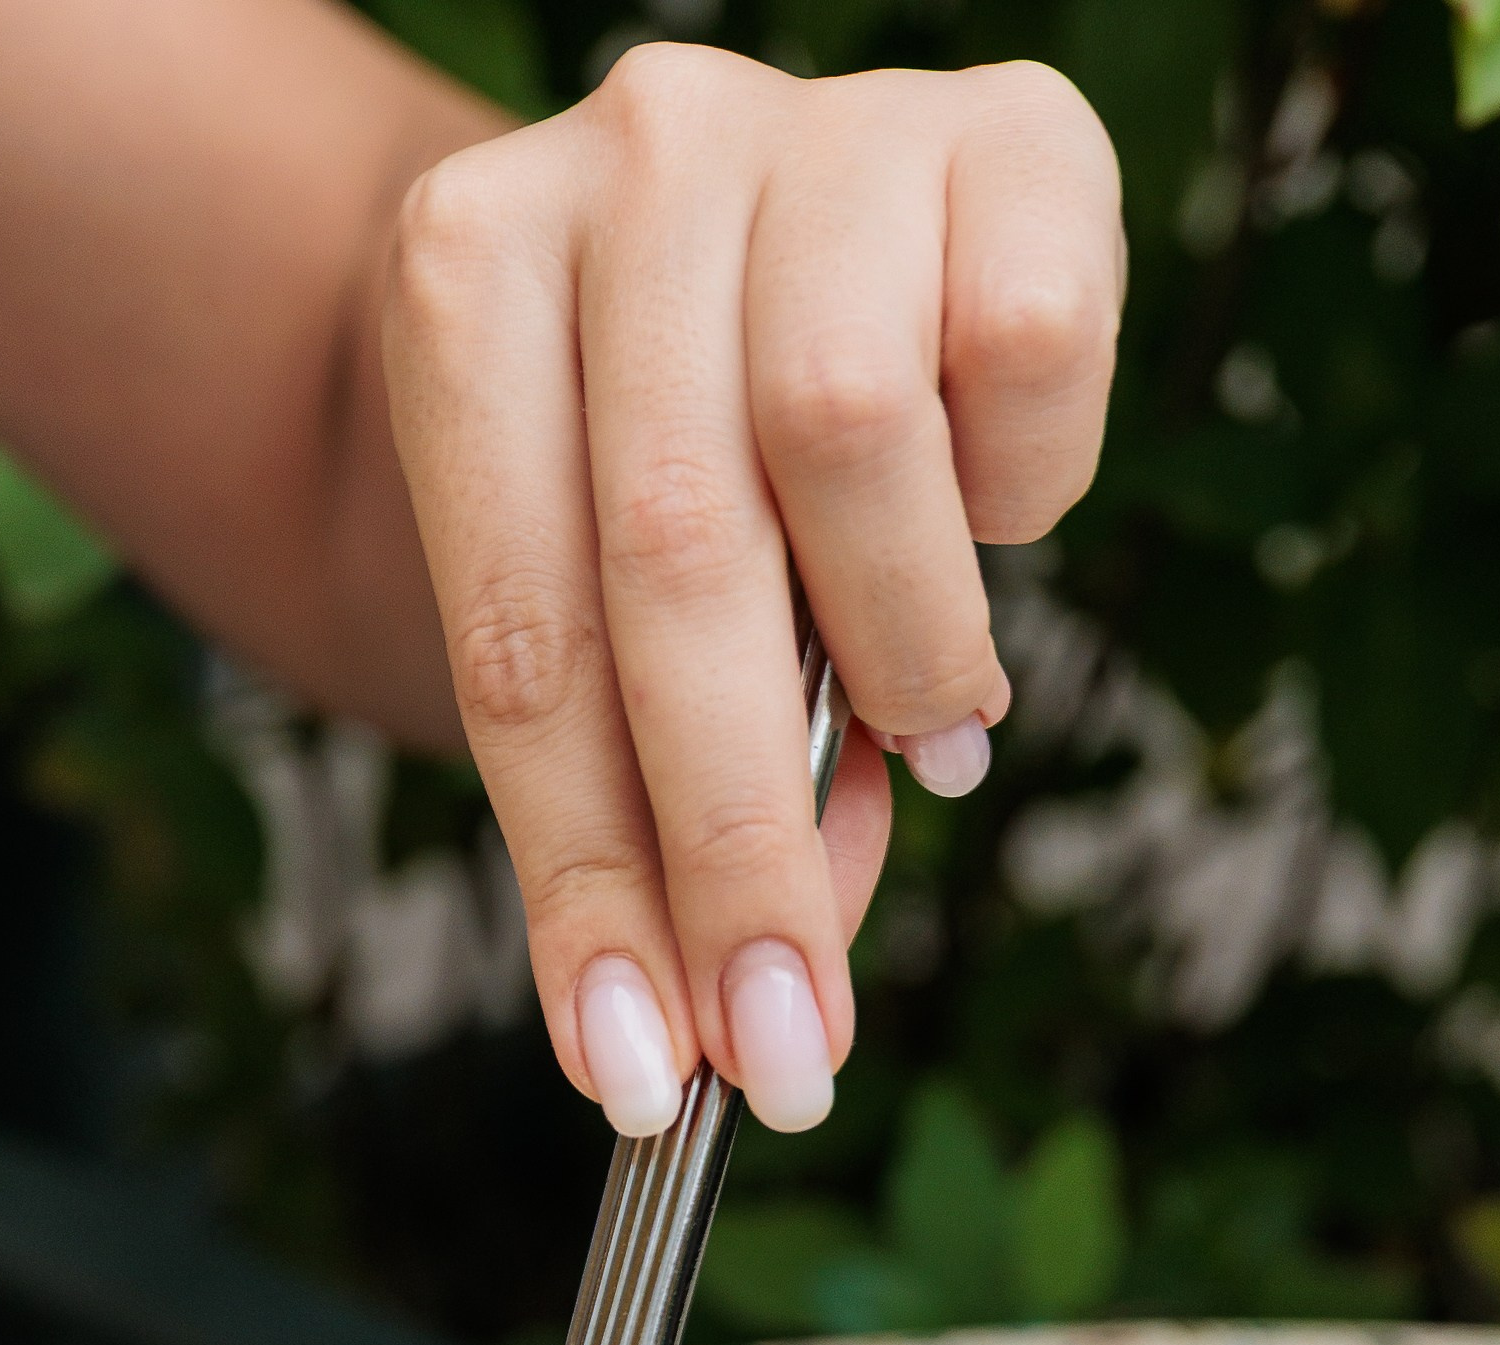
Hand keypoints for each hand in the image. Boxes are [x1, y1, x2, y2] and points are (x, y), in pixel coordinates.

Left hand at [383, 49, 1120, 1134]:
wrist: (752, 230)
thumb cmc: (659, 446)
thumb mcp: (618, 614)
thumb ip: (681, 773)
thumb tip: (776, 983)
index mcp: (474, 280)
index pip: (525, 641)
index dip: (589, 884)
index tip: (643, 1070)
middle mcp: (632, 162)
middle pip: (674, 559)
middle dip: (738, 847)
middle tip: (789, 1035)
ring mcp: (821, 124)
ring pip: (847, 435)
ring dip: (900, 652)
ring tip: (927, 726)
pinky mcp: (1014, 118)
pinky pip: (1025, 352)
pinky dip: (1021, 491)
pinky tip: (987, 515)